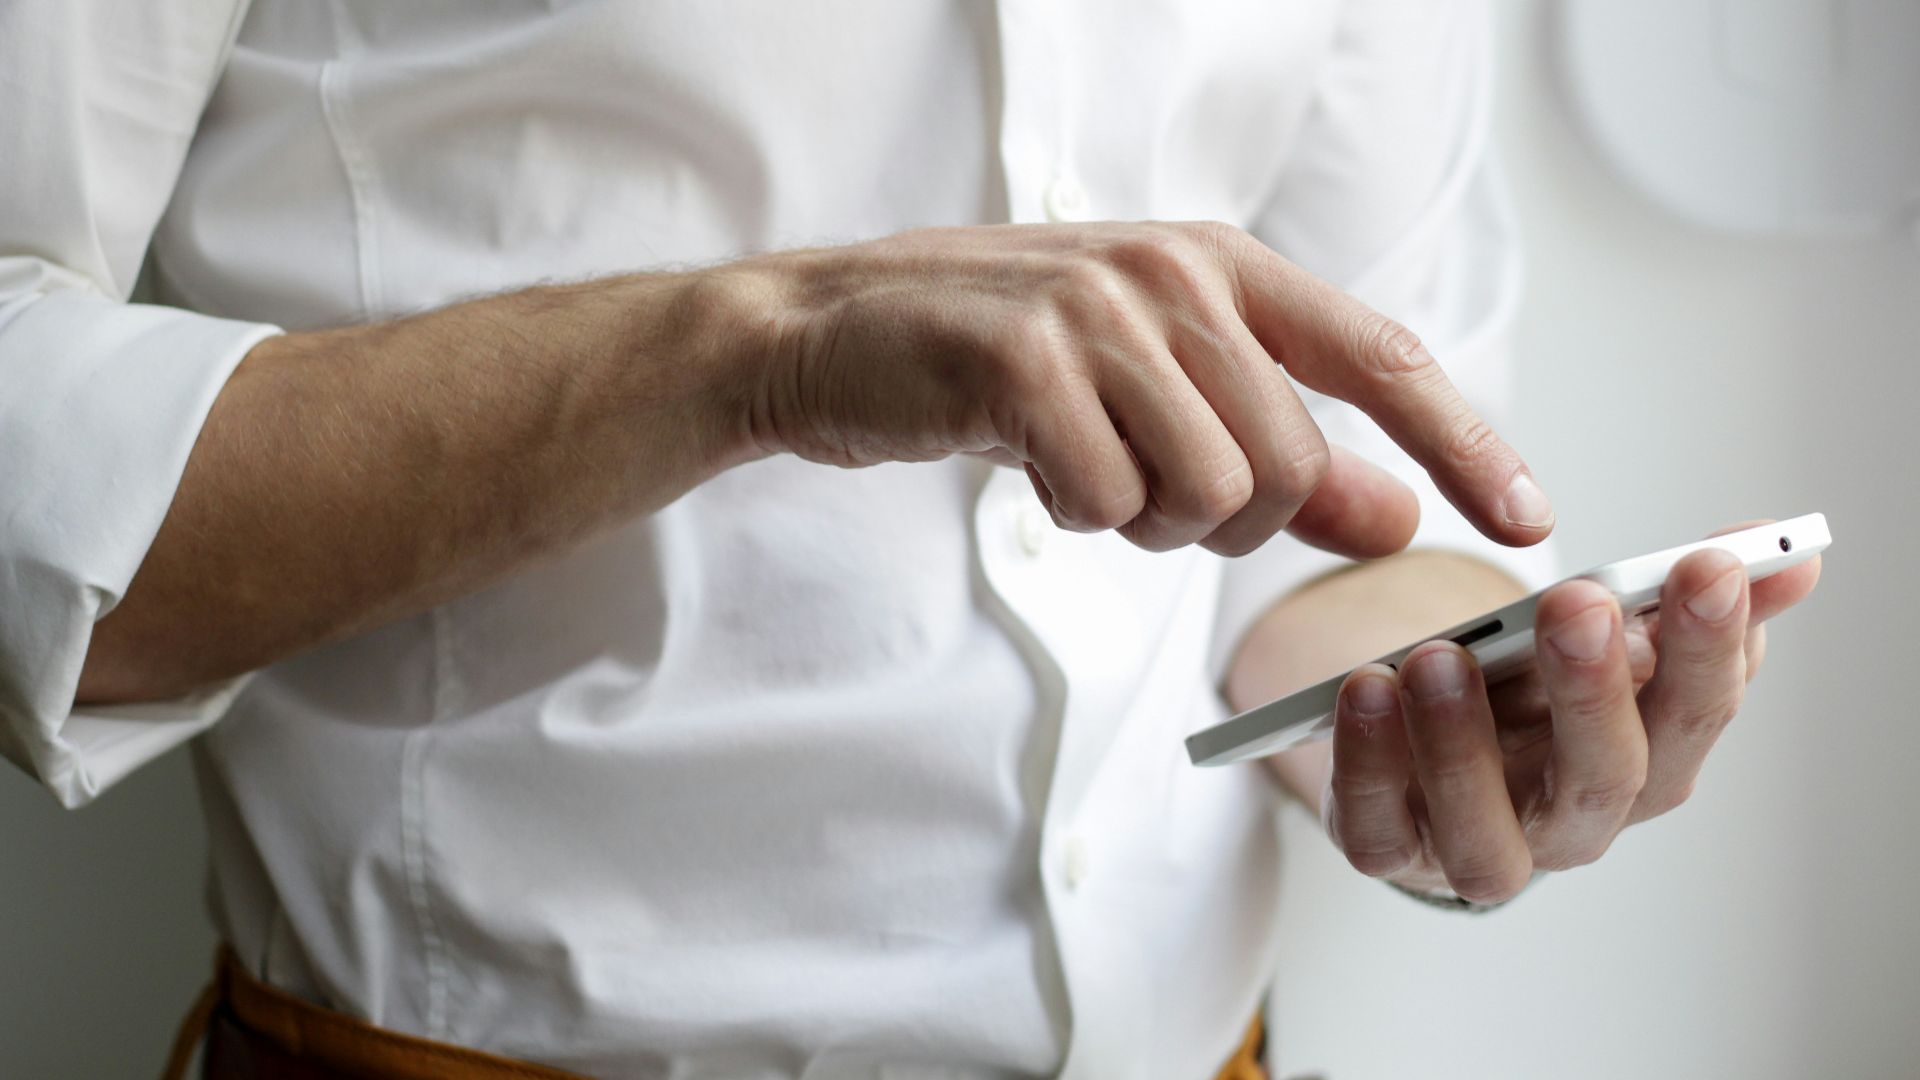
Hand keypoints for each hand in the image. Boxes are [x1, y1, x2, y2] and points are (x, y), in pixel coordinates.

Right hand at [730, 222, 1553, 556]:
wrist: (832, 333)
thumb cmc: (1001, 362)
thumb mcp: (1155, 393)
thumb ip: (1283, 454)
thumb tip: (1396, 518)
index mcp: (1223, 266)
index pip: (1382, 358)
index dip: (1465, 442)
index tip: (1527, 519)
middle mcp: (1174, 273)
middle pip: (1288, 464)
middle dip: (1226, 519)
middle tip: (1142, 488)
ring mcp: (1098, 310)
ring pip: (1207, 492)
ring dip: (1145, 520)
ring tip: (1082, 466)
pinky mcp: (1023, 362)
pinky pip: (1107, 503)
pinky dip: (1074, 516)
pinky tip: (1028, 463)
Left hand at [1319, 523, 1822, 901]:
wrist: (1429, 739)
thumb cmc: (1533, 690)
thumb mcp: (1607, 634)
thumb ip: (1684, 595)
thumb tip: (1789, 554)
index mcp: (1647, 761)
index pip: (1696, 714)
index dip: (1709, 646)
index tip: (1708, 565)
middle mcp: (1573, 821)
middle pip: (1603, 779)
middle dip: (1595, 690)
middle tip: (1578, 604)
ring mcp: (1480, 845)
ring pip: (1485, 833)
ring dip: (1462, 745)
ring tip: (1438, 657)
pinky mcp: (1390, 849)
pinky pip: (1376, 831)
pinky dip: (1367, 767)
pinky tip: (1363, 690)